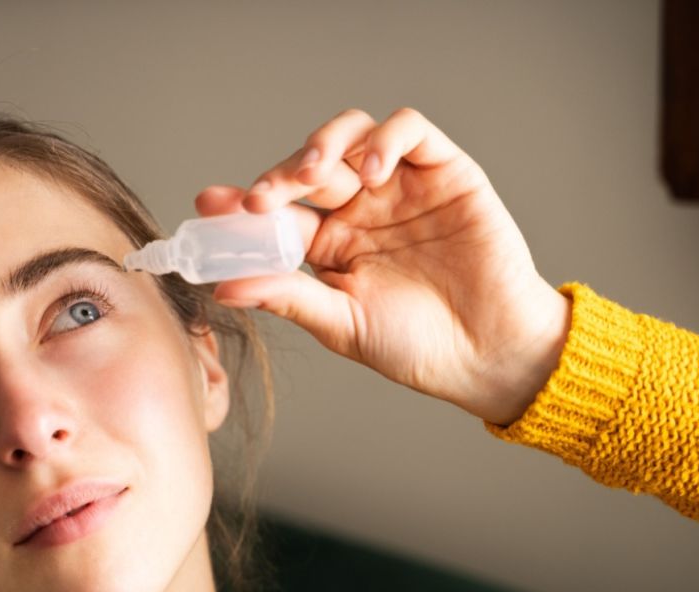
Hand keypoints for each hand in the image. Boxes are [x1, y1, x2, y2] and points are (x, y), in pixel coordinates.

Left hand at [196, 108, 571, 425]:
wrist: (488, 354)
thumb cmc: (416, 345)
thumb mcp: (342, 323)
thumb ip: (287, 297)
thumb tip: (223, 287)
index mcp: (329, 243)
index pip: (277, 211)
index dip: (242, 203)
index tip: (209, 206)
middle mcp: (360, 208)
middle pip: (309, 166)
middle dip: (279, 174)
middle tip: (260, 198)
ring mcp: (400, 186)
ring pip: (352, 134)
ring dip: (325, 144)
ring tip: (313, 175)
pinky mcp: (445, 171)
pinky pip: (410, 130)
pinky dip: (385, 139)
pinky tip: (371, 172)